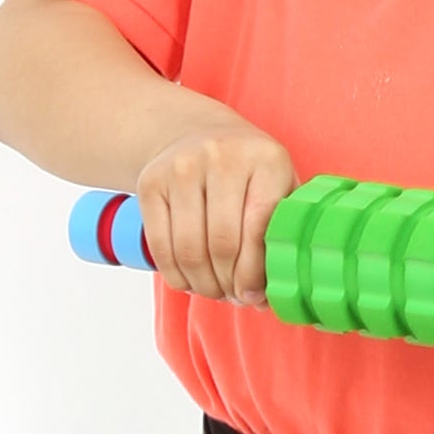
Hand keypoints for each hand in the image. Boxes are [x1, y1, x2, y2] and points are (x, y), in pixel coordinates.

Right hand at [134, 89, 298, 305]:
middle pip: (222, 244)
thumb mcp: (278, 185)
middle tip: (233, 297)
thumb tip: (266, 299)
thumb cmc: (249, 172)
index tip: (253, 296)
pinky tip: (190, 280)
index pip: (259, 228)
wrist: (197, 134)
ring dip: (202, 284)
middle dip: (228, 283)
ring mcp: (182, 167)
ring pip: (188, 250)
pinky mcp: (151, 182)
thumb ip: (282, 234)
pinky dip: (176, 275)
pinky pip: (160, 246)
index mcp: (266, 159)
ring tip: (214, 291)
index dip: (254, 272)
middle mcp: (223, 157)